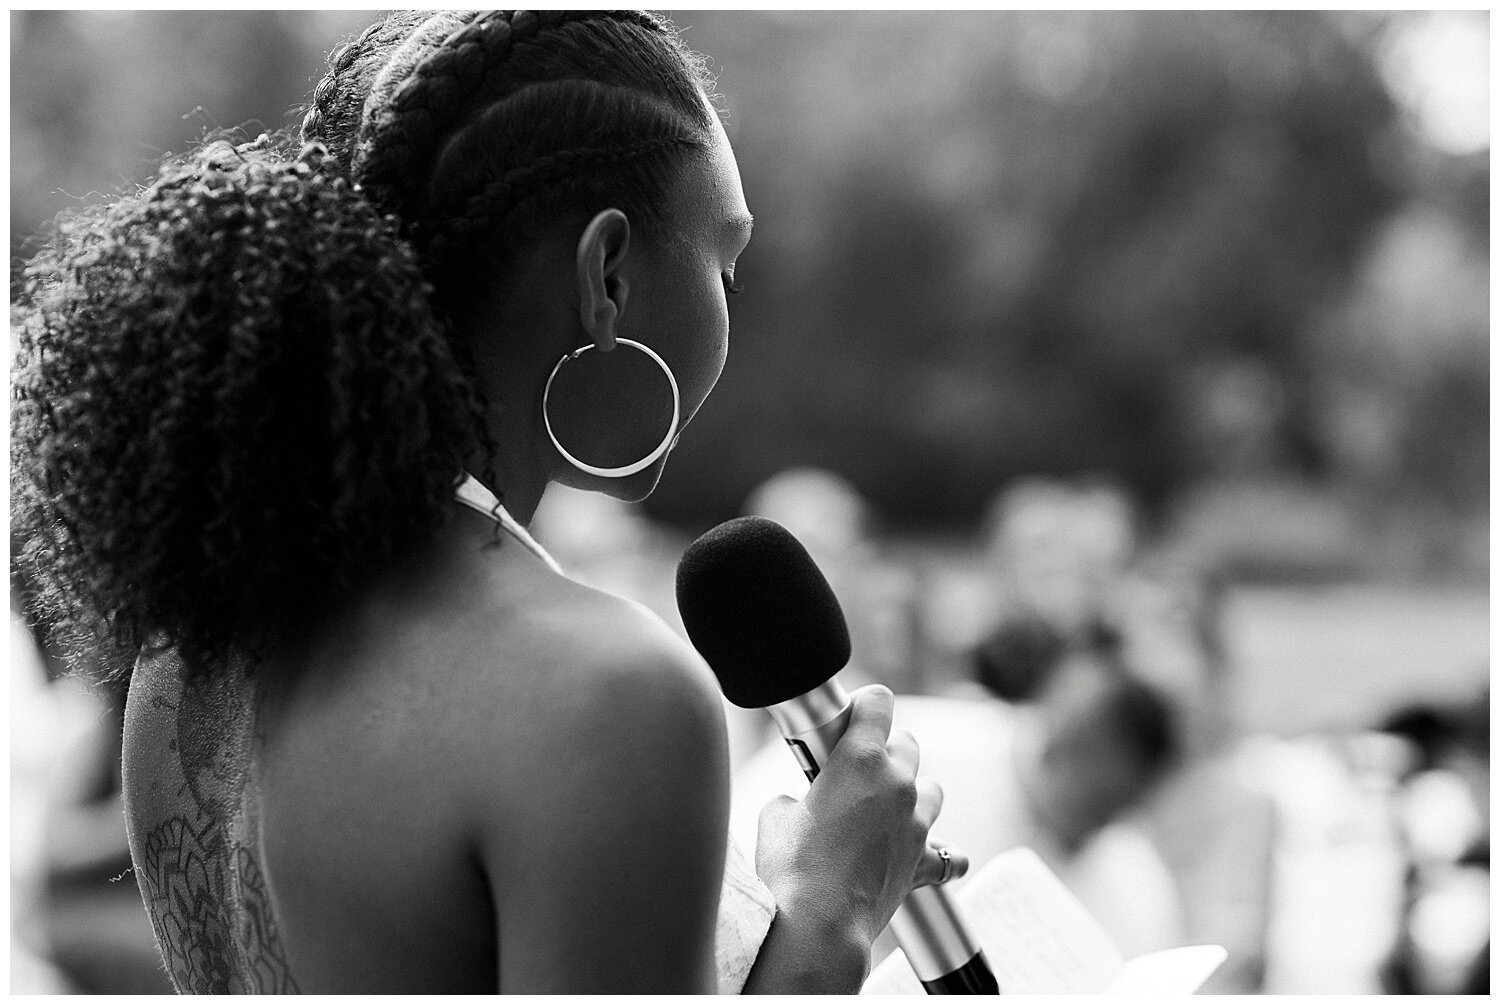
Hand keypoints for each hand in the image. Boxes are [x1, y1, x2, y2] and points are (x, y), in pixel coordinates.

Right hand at [753, 685, 969, 949]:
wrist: (818, 925)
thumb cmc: (791, 869)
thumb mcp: (776, 814)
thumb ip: (796, 795)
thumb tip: (800, 805)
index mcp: (860, 758)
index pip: (878, 702)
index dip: (864, 705)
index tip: (852, 716)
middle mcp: (897, 783)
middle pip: (907, 742)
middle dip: (884, 750)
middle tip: (856, 770)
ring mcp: (915, 822)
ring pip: (931, 788)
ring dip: (911, 792)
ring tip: (885, 810)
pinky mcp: (922, 861)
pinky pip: (949, 854)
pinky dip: (938, 852)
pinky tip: (925, 854)